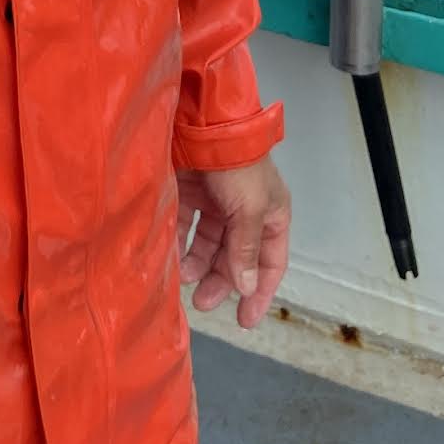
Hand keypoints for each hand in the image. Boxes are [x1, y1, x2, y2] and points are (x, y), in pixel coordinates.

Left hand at [177, 156, 290, 330]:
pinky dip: (181, 244)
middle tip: (202, 303)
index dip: (261, 292)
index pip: (271, 262)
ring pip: (208, 244)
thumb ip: (246, 249)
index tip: (245, 321)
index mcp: (271, 214)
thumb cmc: (238, 165)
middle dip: (221, 281)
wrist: (206, 123)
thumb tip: (247, 286)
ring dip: (198, 264)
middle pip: (236, 257)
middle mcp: (246, 211)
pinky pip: (187, 226)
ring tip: (184, 279)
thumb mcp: (250, 209)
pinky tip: (173, 258)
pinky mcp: (191, 192)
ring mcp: (217, 202)